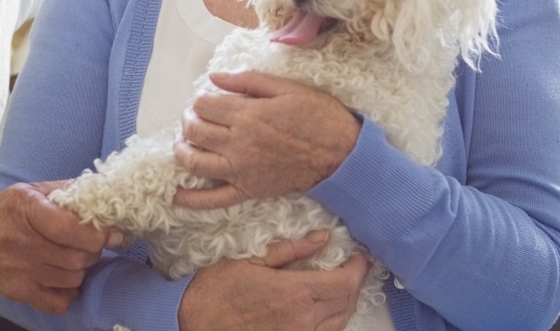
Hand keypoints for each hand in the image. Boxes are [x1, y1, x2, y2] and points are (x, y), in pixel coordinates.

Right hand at [0, 181, 120, 313]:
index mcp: (25, 209)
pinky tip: (64, 279)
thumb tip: (100, 192)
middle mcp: (21, 241)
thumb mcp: (27, 190)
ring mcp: (19, 270)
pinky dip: (69, 292)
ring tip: (75, 257)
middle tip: (90, 243)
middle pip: (76, 256)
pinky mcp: (17, 292)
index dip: (96, 233)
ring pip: (72, 278)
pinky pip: (58, 302)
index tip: (112, 232)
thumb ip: (63, 191)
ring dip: (82, 268)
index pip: (68, 228)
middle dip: (93, 250)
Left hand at [173, 70, 360, 208]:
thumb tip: (213, 77)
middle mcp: (239, 144)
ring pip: (195, 162)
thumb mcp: (286, 88)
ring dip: (181, 150)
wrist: (342, 154)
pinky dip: (191, 199)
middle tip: (194, 115)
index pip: (204, 105)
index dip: (200, 98)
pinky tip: (176, 194)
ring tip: (183, 141)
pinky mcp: (249, 190)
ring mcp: (241, 170)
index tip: (208, 97)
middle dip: (187, 119)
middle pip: (195, 130)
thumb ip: (247, 80)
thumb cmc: (318, 116)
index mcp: (247, 115)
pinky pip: (213, 199)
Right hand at [177, 231, 368, 330]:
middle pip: (347, 301)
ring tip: (341, 283)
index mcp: (295, 293)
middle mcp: (305, 319)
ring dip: (346, 300)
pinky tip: (324, 306)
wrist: (200, 328)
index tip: (359, 255)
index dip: (358, 268)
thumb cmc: (217, 293)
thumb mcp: (249, 261)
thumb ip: (290, 250)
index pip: (345, 282)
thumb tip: (321, 238)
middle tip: (352, 265)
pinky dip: (333, 318)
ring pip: (341, 320)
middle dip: (355, 281)